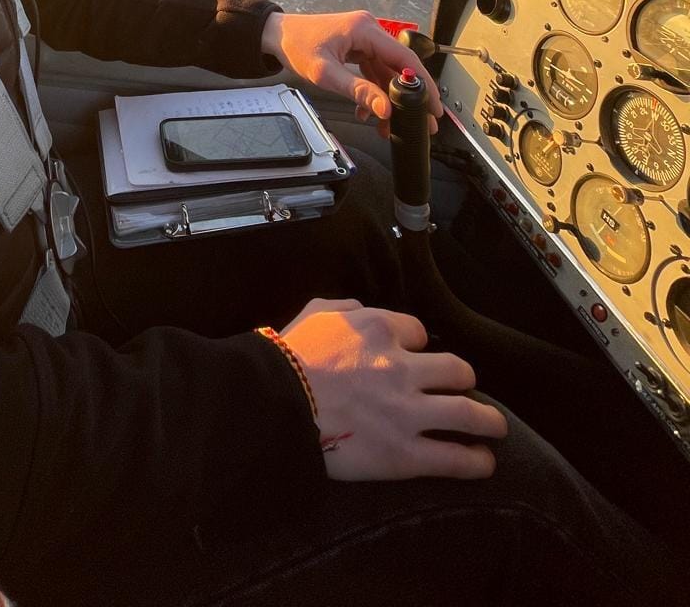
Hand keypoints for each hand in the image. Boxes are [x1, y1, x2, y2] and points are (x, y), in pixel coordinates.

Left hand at [262, 9, 440, 137]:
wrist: (276, 35)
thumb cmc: (296, 46)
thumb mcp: (326, 74)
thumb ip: (358, 91)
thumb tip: (384, 109)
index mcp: (365, 29)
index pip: (404, 58)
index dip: (423, 83)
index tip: (434, 105)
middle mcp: (370, 30)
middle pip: (399, 66)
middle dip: (408, 97)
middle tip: (422, 123)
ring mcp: (364, 38)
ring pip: (386, 72)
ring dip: (387, 99)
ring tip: (388, 125)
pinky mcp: (358, 46)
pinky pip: (374, 71)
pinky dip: (373, 91)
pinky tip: (367, 111)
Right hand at [280, 298, 506, 480]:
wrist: (276, 404)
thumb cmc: (288, 357)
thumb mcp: (316, 313)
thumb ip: (346, 308)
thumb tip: (365, 311)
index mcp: (378, 329)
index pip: (419, 332)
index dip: (419, 346)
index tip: (416, 358)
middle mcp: (401, 367)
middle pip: (456, 370)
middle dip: (465, 380)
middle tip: (466, 390)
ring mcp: (407, 413)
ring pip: (468, 412)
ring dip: (489, 420)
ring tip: (496, 428)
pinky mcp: (405, 455)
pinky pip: (453, 458)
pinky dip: (476, 462)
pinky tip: (485, 463)